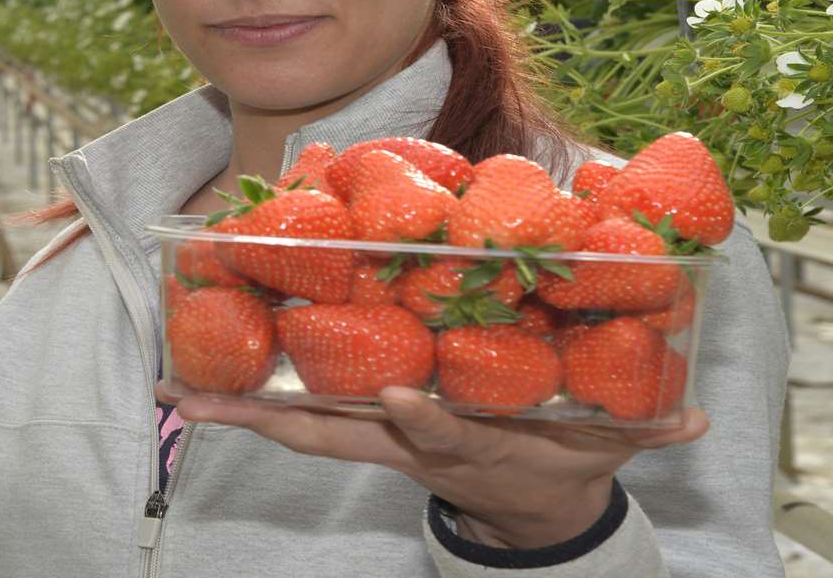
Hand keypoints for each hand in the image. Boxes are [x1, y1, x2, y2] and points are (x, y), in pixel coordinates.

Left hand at [158, 383, 706, 548]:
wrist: (523, 495)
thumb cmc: (553, 455)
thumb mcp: (595, 446)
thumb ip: (637, 431)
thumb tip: (693, 423)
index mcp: (459, 443)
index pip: (435, 432)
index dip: (420, 419)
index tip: (404, 401)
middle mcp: (397, 435)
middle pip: (321, 431)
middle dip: (259, 419)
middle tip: (192, 398)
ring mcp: (369, 430)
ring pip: (291, 422)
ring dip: (232, 406)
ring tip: (173, 385)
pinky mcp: (356, 418)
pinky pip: (292, 408)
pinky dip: (247, 396)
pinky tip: (200, 373)